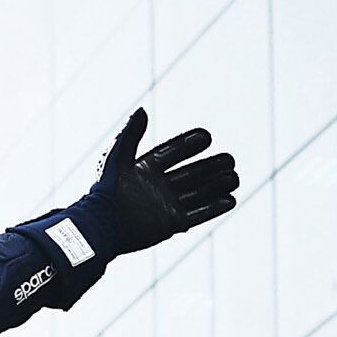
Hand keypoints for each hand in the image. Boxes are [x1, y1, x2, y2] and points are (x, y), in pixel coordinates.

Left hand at [73, 109, 239, 256]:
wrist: (101, 227)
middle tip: (230, 159)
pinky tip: (230, 200)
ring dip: (217, 185)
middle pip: (191, 173)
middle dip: (211, 167)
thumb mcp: (117, 158)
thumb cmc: (105, 192)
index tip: (207, 136)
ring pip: (198, 193)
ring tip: (235, 177)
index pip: (172, 153)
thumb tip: (142, 109)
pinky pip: (196, 215)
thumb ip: (130, 134)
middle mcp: (158, 187)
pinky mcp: (169, 224)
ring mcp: (165, 206)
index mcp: (146, 169)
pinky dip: (213, 208)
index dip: (189, 144)